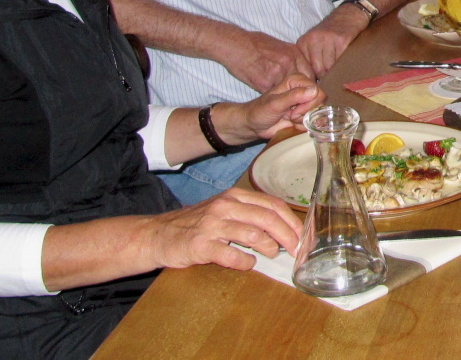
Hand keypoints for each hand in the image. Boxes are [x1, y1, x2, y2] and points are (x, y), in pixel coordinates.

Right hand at [144, 188, 303, 270]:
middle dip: (287, 236)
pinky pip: (231, 255)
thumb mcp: (223, 210)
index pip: (272, 205)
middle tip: (295, 250)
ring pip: (253, 235)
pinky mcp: (200, 245)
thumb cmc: (195, 224)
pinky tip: (248, 264)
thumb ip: (249, 215)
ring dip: (268, 248)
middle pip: (268, 219)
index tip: (302, 236)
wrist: (157, 234)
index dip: (292, 221)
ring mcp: (212, 225)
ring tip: (271, 255)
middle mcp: (224, 206)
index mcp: (234, 196)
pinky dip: (244, 262)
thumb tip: (283, 229)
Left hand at [214, 74, 323, 143]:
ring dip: (303, 120)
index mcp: (297, 81)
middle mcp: (303, 89)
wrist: (253, 125)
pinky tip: (292, 124)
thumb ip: (294, 96)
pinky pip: (313, 122)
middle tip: (290, 115)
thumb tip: (314, 91)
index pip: (317, 91)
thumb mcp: (275, 104)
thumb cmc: (260, 111)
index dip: (308, 104)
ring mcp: (305, 102)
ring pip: (317, 114)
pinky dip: (302, 126)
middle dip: (305, 113)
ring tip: (289, 118)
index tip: (293, 110)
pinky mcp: (304, 114)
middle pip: (319, 103)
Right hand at [221, 29, 312, 91]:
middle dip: (298, 91)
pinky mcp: (264, 84)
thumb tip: (300, 68)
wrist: (235, 45)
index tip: (302, 88)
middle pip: (301, 85)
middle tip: (291, 94)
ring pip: (287, 92)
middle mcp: (289, 64)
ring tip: (278, 93)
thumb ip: (292, 57)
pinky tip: (265, 90)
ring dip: (284, 95)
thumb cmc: (254, 43)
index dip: (306, 84)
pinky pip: (272, 94)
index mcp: (294, 54)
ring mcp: (277, 74)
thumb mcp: (279, 45)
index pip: (310, 75)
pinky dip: (270, 94)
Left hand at [296, 7, 366, 79]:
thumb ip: (311, 58)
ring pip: (330, 67)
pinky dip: (345, 64)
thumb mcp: (315, 42)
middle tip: (333, 79)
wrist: (349, 13)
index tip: (320, 82)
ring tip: (340, 70)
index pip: (306, 68)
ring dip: (336, 72)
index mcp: (303, 42)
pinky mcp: (341, 40)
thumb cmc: (332, 31)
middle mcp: (313, 39)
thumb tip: (312, 82)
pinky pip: (342, 60)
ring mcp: (327, 39)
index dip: (314, 78)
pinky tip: (346, 61)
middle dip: (326, 77)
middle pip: (318, 70)